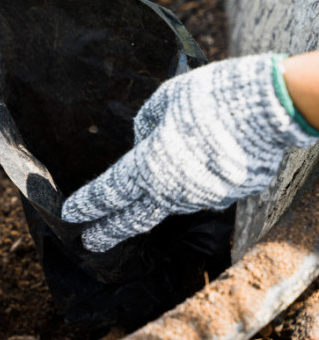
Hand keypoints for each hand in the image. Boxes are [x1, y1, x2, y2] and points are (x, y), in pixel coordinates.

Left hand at [62, 53, 318, 251]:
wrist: (269, 108)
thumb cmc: (209, 97)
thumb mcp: (164, 101)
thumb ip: (146, 126)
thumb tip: (143, 142)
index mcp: (147, 167)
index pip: (108, 193)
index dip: (87, 204)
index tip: (70, 214)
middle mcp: (172, 191)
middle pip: (134, 219)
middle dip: (110, 231)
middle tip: (91, 242)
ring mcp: (202, 198)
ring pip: (171, 202)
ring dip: (159, 196)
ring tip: (157, 181)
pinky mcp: (229, 196)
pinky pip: (201, 191)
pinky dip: (193, 182)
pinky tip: (201, 164)